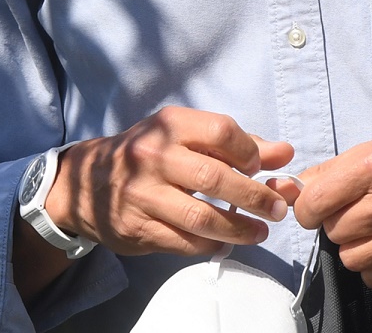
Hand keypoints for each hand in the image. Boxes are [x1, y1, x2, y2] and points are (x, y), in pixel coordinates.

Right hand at [48, 106, 295, 256]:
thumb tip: (285, 153)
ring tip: (259, 233)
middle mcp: (154, 157)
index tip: (261, 167)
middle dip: (254, 197)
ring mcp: (143, 194)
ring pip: (200, 217)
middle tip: (276, 209)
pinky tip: (226, 244)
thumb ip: (235, 144)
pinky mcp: (136, 227)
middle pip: (214, 178)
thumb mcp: (183, 135)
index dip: (249, 151)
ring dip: (238, 229)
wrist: (86, 180)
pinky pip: (182, 242)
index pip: (221, 131)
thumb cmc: (148, 152)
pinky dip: (210, 247)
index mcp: (170, 125)